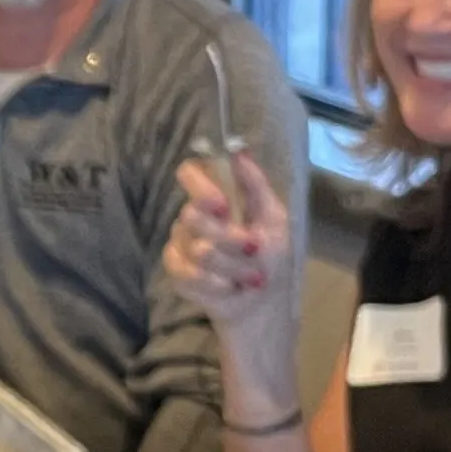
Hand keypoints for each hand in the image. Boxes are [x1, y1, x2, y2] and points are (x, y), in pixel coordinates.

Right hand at [164, 149, 300, 340]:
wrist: (262, 300)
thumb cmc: (270, 255)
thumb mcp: (273, 217)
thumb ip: (256, 185)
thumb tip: (239, 151)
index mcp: (215, 197)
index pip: (190, 173)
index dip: (200, 187)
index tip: (223, 206)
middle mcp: (192, 217)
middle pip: (191, 216)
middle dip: (229, 238)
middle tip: (254, 249)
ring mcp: (180, 245)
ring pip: (197, 249)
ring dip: (232, 266)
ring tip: (253, 277)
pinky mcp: (177, 272)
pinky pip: (188, 273)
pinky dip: (216, 283)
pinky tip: (230, 287)